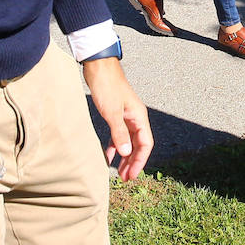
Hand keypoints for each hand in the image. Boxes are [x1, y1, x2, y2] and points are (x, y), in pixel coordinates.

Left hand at [81, 57, 152, 180]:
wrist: (98, 66)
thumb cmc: (107, 86)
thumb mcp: (112, 112)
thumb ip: (119, 133)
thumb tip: (126, 153)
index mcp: (139, 117)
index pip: (145, 144)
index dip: (140, 161)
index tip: (132, 176)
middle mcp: (135, 117)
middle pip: (138, 145)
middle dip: (133, 162)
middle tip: (126, 178)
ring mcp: (126, 116)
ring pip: (129, 141)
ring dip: (125, 156)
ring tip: (119, 172)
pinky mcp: (116, 113)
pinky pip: (118, 135)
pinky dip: (114, 146)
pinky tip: (108, 156)